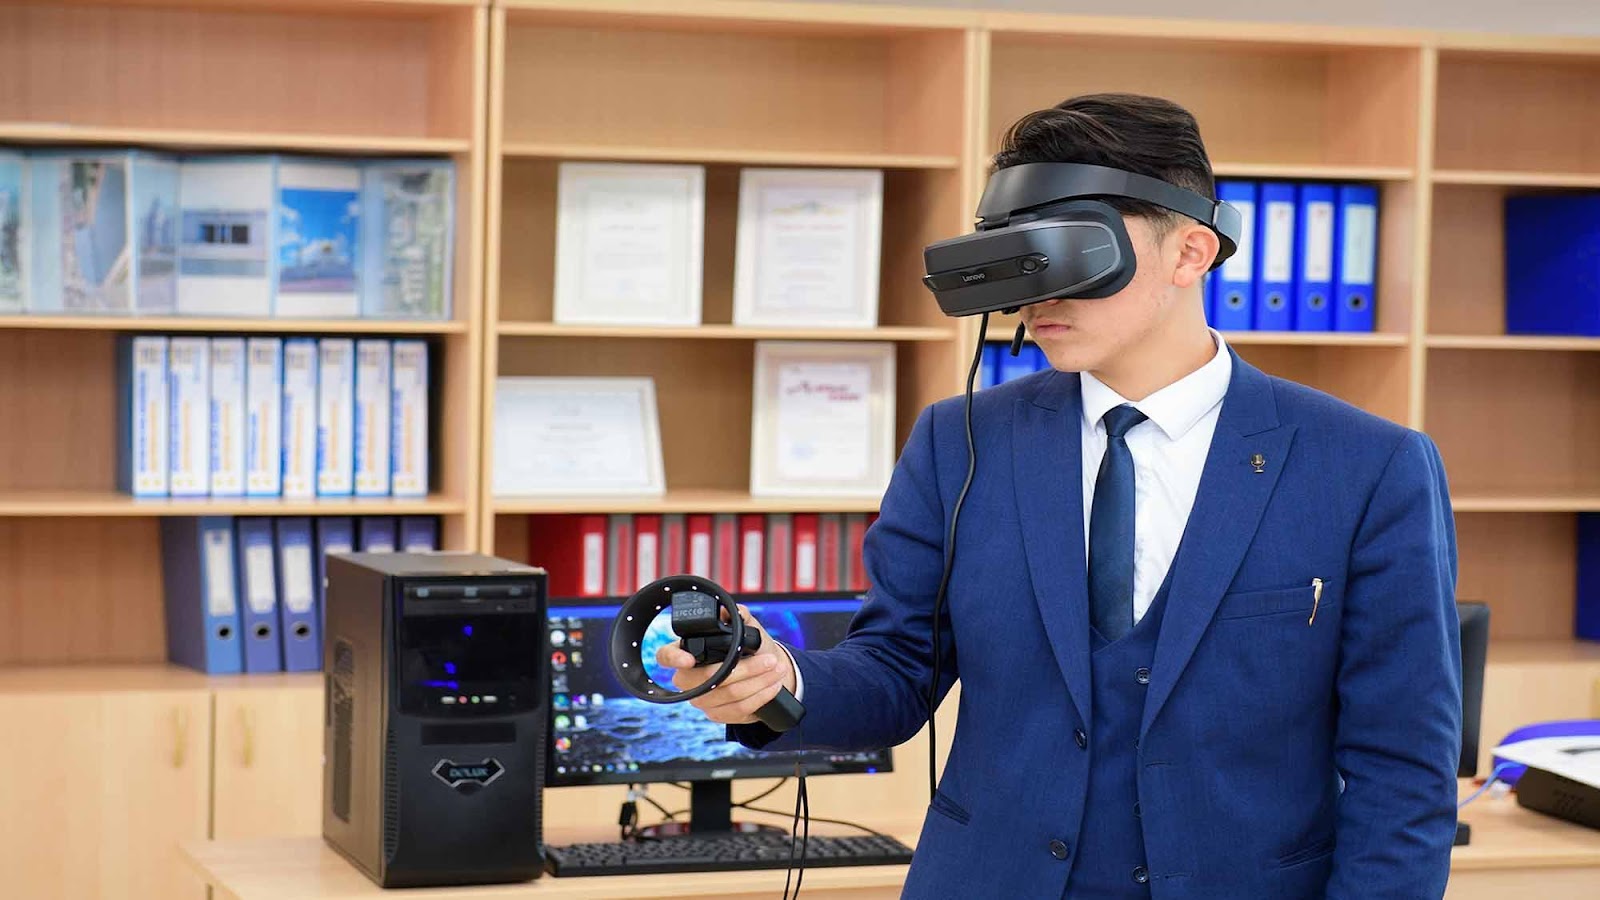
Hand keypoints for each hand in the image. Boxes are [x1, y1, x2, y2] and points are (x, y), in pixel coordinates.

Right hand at [655, 604, 797, 725]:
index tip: (689, 659)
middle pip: (709, 678)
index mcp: (686, 652)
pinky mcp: (717, 715)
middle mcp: (688, 679)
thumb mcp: (747, 628)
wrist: (764, 671)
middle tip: (770, 659)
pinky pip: (739, 708)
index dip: (673, 658)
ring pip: (729, 693)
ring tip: (778, 669)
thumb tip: (731, 611)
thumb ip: (738, 617)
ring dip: (759, 681)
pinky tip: (774, 685)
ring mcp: (701, 700)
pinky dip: (761, 695)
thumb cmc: (750, 647)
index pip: (665, 656)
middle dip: (745, 669)